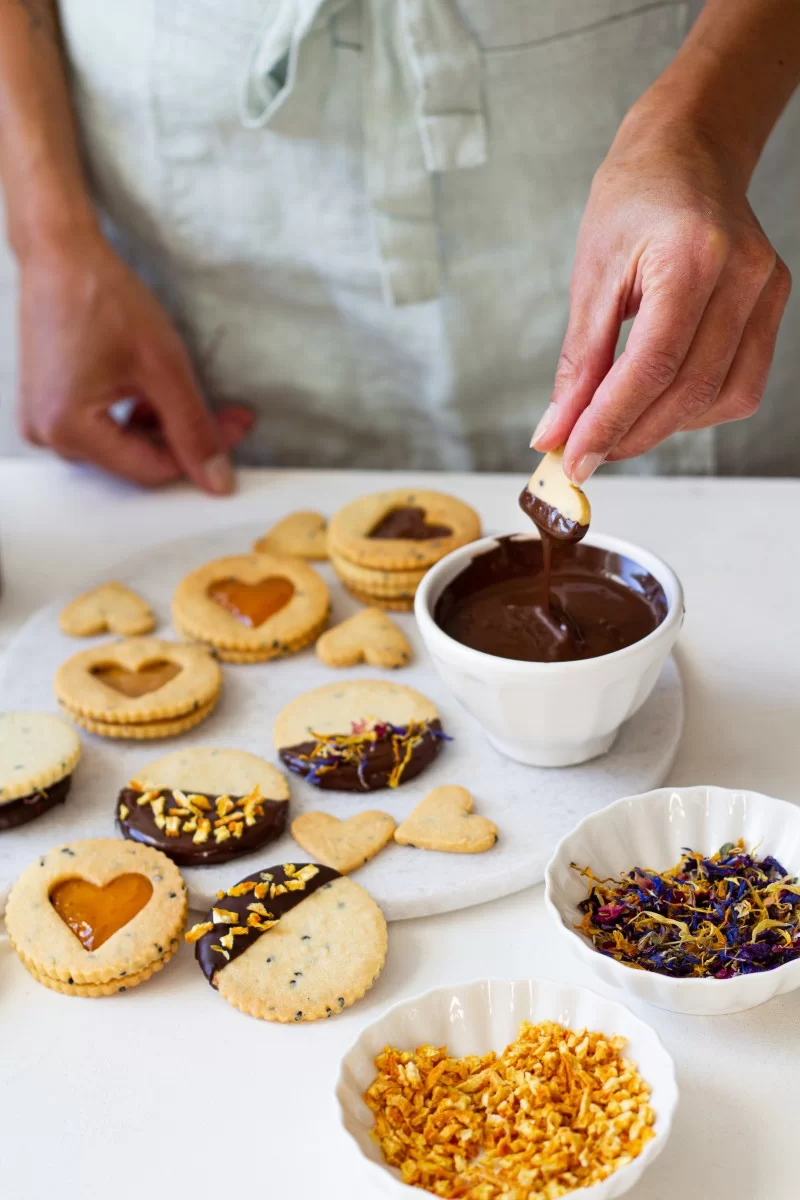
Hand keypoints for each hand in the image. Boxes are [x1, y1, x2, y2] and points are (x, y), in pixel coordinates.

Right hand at [18, 232, 252, 490]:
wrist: (62, 256)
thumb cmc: (102, 298)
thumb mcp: (163, 367)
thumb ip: (193, 429)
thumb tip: (216, 480)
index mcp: (67, 430)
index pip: (151, 469)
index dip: (200, 453)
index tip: (236, 428)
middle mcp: (46, 435)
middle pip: (135, 461)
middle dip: (181, 436)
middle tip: (224, 412)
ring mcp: (43, 423)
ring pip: (123, 446)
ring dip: (159, 424)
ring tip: (177, 386)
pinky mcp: (48, 408)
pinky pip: (103, 430)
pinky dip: (133, 415)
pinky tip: (149, 388)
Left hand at [532, 111, 790, 481]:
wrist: (685, 154)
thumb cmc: (633, 202)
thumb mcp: (590, 276)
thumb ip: (578, 362)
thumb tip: (556, 430)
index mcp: (691, 258)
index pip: (651, 366)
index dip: (610, 422)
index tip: (573, 458)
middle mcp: (741, 275)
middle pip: (690, 390)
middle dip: (632, 434)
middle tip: (585, 455)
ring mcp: (765, 291)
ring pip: (722, 396)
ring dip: (664, 428)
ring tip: (617, 431)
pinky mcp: (771, 305)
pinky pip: (741, 383)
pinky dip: (696, 409)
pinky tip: (658, 405)